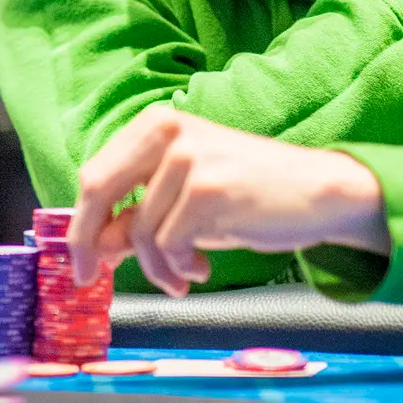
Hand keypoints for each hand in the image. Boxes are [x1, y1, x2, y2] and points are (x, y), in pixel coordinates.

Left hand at [67, 105, 389, 295]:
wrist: (321, 193)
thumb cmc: (250, 195)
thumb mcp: (185, 202)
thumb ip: (139, 216)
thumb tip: (95, 249)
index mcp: (157, 124)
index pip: (95, 173)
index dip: (81, 222)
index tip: (81, 259)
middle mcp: (168, 130)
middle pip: (98, 191)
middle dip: (88, 243)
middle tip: (91, 278)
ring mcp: (188, 157)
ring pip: (139, 230)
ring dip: (155, 267)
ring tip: (181, 276)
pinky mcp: (208, 189)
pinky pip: (168, 244)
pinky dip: (178, 267)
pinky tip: (202, 268)